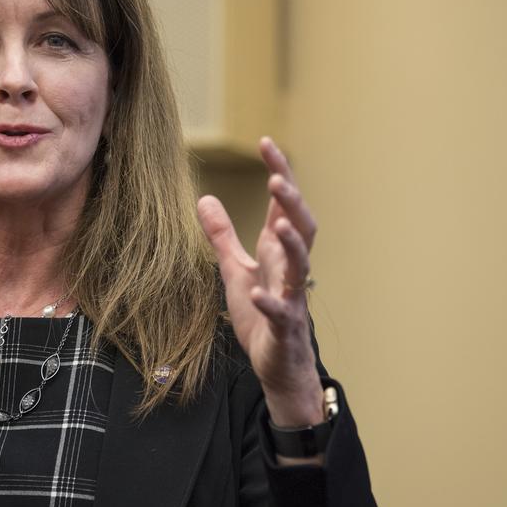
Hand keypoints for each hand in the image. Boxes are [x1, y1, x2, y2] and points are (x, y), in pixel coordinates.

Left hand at [197, 137, 322, 427]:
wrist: (276, 364)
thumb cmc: (260, 314)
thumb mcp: (234, 269)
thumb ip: (221, 236)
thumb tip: (204, 198)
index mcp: (278, 252)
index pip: (282, 205)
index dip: (279, 172)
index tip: (265, 142)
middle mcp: (290, 269)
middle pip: (301, 226)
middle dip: (292, 202)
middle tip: (276, 177)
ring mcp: (291, 297)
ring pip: (302, 265)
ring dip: (292, 244)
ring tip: (280, 223)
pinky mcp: (284, 326)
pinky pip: (282, 312)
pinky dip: (273, 303)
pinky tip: (261, 294)